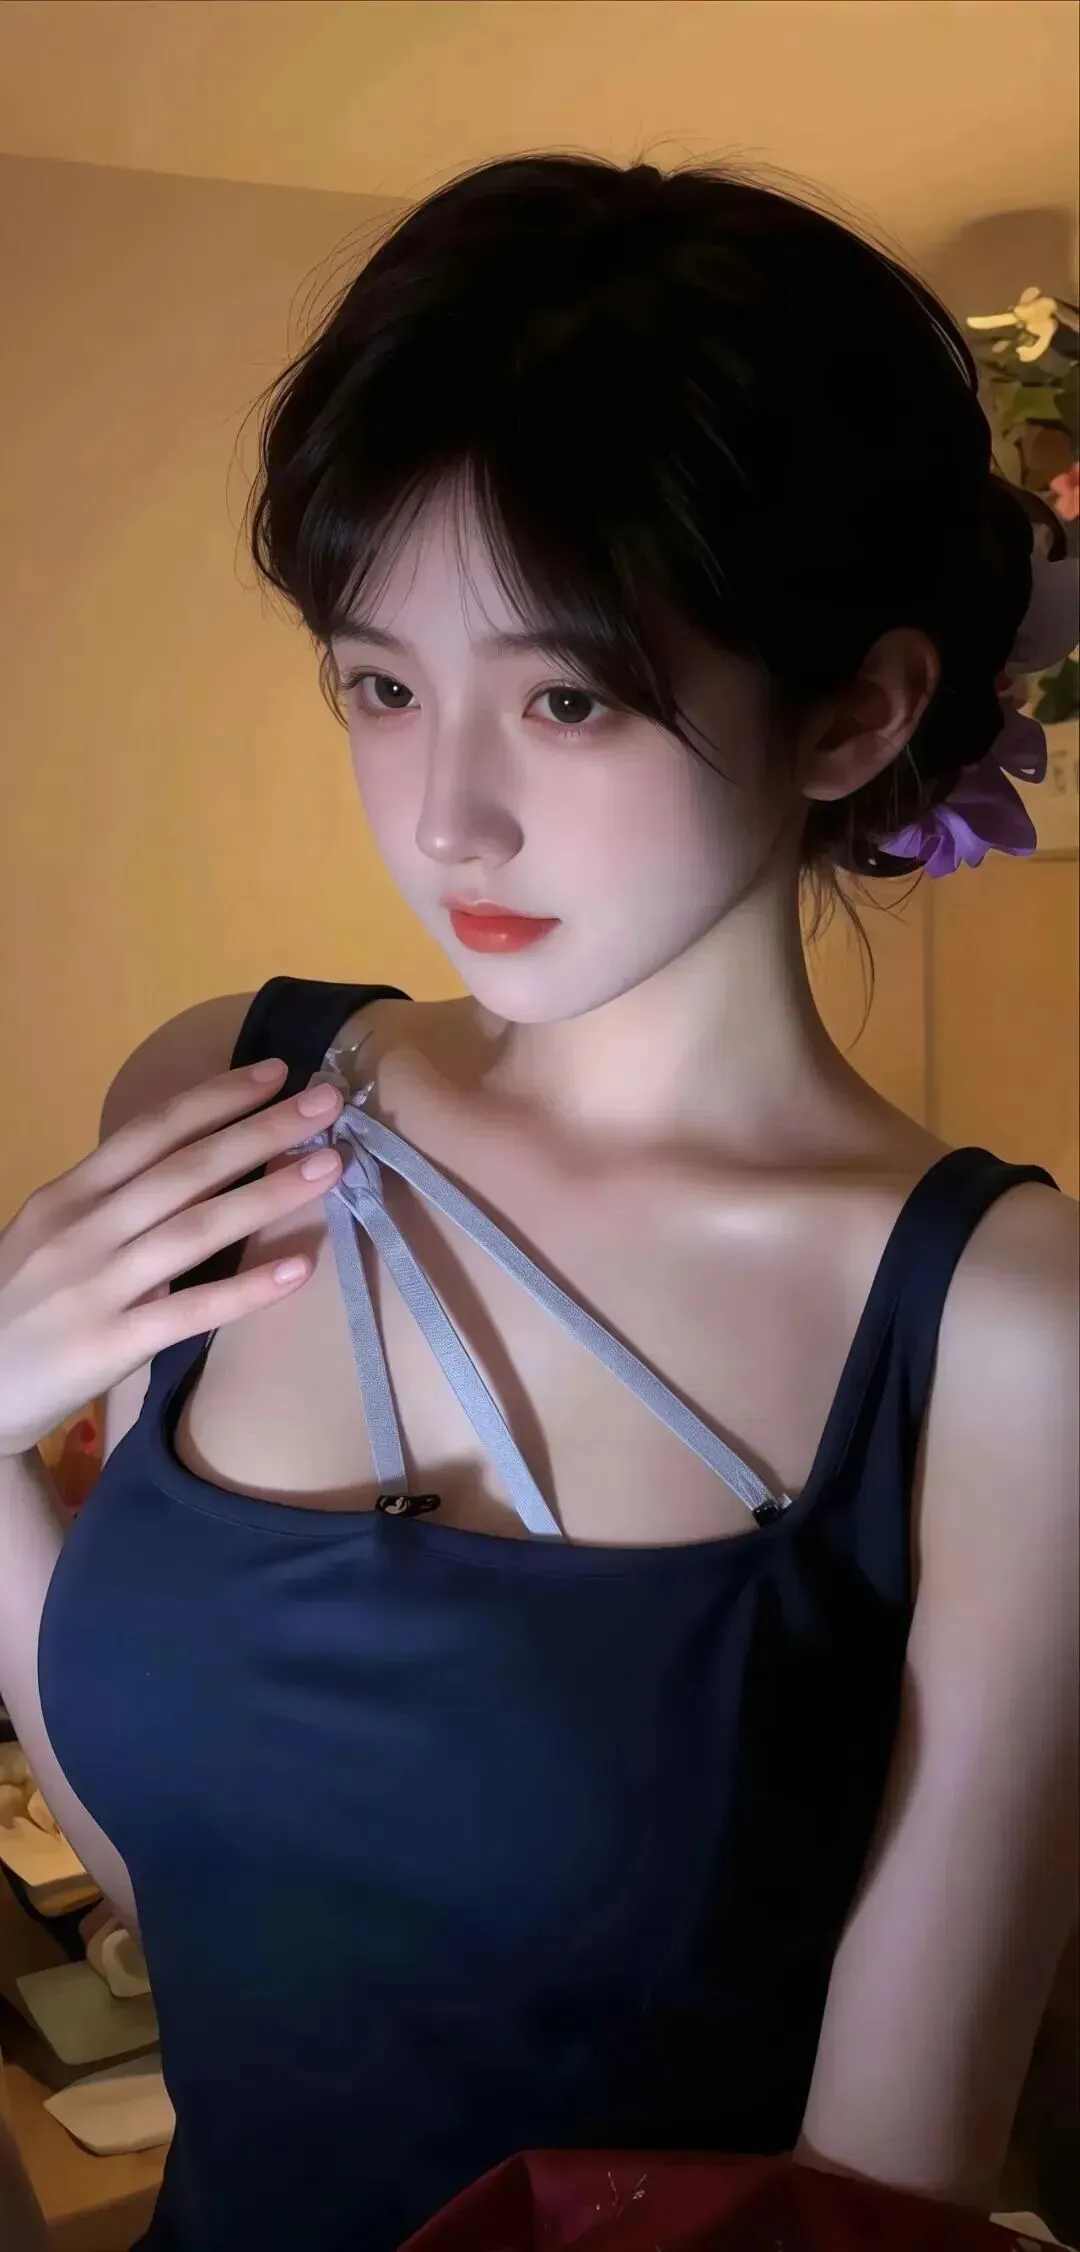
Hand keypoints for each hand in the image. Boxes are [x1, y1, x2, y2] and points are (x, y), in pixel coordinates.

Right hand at [0, 1058, 343, 1459]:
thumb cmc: (18, 1302)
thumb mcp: (52, 1233)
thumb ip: (114, 1200)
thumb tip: (200, 1161)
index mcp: (69, 1194)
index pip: (151, 1131)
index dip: (216, 1098)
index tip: (276, 1072)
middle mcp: (83, 1229)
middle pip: (185, 1169)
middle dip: (260, 1130)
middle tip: (326, 1102)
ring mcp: (97, 1286)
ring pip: (195, 1229)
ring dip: (267, 1194)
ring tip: (329, 1166)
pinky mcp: (111, 1345)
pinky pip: (190, 1311)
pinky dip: (246, 1289)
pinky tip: (299, 1268)